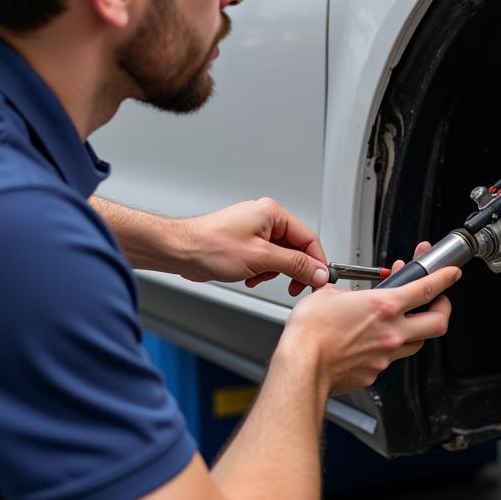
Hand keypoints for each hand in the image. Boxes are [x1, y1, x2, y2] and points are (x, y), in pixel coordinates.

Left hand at [175, 198, 327, 295]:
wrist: (180, 251)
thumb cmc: (210, 246)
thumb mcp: (261, 258)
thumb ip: (295, 265)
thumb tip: (318, 271)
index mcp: (272, 213)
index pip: (308, 238)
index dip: (317, 262)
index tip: (320, 280)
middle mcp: (265, 218)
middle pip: (295, 248)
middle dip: (291, 269)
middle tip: (294, 286)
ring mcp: (254, 231)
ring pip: (280, 256)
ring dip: (273, 272)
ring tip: (258, 277)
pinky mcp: (245, 243)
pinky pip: (265, 259)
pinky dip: (261, 271)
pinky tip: (249, 276)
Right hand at [277, 245, 459, 396]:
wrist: (302, 367)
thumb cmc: (310, 334)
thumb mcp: (327, 295)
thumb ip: (344, 293)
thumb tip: (343, 296)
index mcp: (384, 306)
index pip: (427, 288)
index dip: (445, 278)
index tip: (452, 273)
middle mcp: (391, 332)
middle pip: (438, 322)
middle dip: (444, 308)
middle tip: (438, 301)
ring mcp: (386, 354)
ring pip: (418, 343)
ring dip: (418, 330)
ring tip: (408, 321)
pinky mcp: (375, 372)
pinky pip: (391, 359)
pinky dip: (388, 349)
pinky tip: (375, 343)